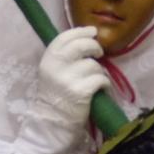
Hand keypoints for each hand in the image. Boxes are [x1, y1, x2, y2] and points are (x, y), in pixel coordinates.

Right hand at [25, 27, 107, 144]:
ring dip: (99, 71)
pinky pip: (101, 79)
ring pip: (94, 65)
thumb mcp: (52, 71)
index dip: (80, 31)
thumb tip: (86, 37)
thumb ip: (64, 56)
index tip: (92, 31)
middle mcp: (56, 67)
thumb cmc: (56, 94)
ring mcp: (68, 79)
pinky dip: (105, 83)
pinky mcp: (81, 91)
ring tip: (95, 80)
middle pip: (81, 45)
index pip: (64, 37)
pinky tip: (101, 89)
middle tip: (99, 53)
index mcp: (48, 59)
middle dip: (94, 46)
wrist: (53, 122)